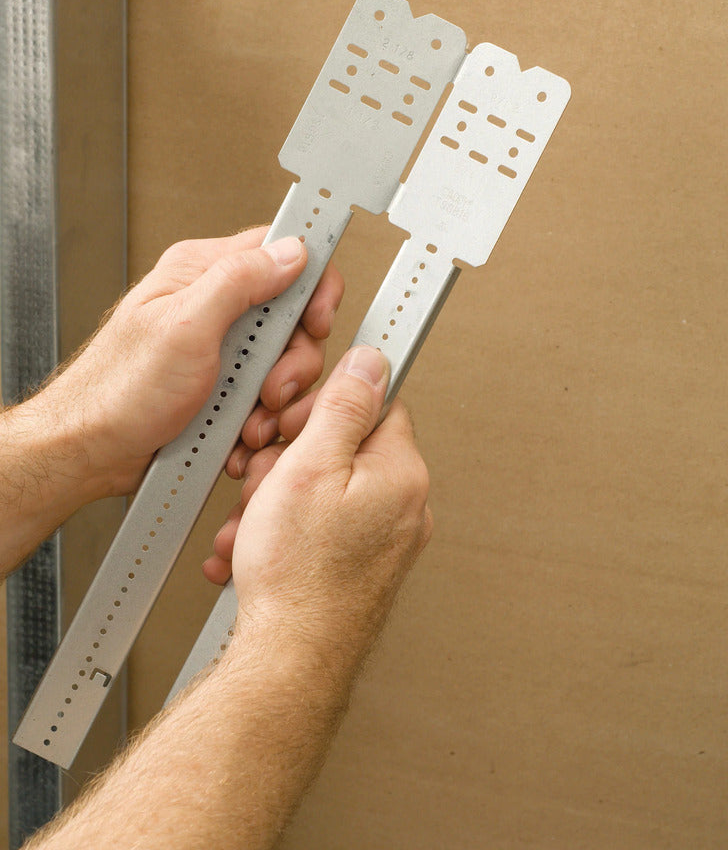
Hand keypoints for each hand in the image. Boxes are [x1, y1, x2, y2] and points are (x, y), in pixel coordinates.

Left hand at [41, 229, 342, 496]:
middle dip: (293, 360)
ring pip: (283, 362)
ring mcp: (220, 349)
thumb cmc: (118, 391)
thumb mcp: (184, 326)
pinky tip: (240, 432)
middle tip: (273, 386)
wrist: (92, 450)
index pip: (280, 253)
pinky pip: (264, 396)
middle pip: (291, 317)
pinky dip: (261, 418)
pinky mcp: (222, 385)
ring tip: (252, 418)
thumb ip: (239, 280)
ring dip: (277, 398)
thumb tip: (290, 251)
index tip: (315, 321)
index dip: (311, 285)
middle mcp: (213, 306)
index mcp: (201, 274)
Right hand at [207, 346, 431, 658]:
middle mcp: (404, 506)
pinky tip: (260, 549)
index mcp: (401, 473)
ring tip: (256, 527)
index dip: (322, 410)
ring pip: (325, 491)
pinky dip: (287, 533)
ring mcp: (386, 540)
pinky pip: (323, 529)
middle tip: (266, 483)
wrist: (288, 661)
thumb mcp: (311, 467)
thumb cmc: (298, 577)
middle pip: (344, 449)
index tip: (294, 425)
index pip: (373, 405)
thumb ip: (344, 407)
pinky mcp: (364, 566)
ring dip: (279, 501)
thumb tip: (372, 362)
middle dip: (291, 461)